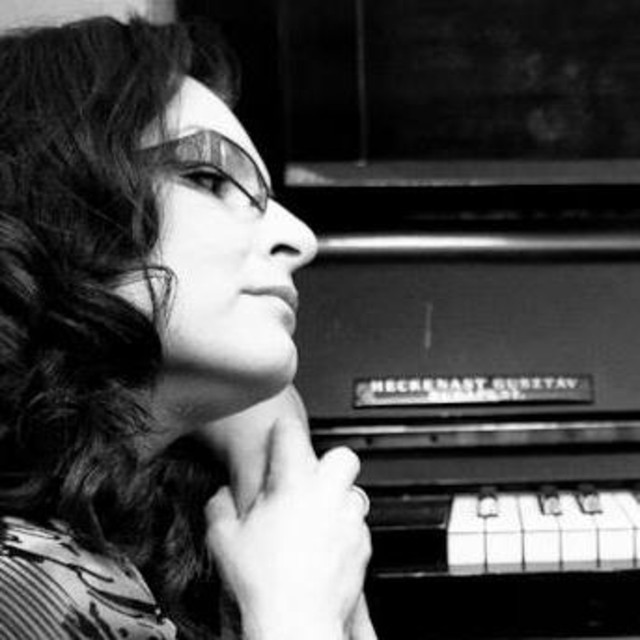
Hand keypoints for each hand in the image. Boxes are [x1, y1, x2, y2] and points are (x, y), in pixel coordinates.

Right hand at [205, 417, 371, 639]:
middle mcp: (327, 496)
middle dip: (327, 461)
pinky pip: (357, 524)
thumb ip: (221, 507)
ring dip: (337, 497)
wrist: (297, 620)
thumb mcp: (224, 538)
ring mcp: (348, 520)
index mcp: (294, 484)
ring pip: (353, 490)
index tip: (280, 433)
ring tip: (316, 514)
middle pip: (342, 455)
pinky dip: (344, 528)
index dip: (284, 429)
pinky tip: (324, 543)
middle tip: (309, 477)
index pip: (292, 433)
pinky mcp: (362, 544)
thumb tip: (221, 498)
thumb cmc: (263, 581)